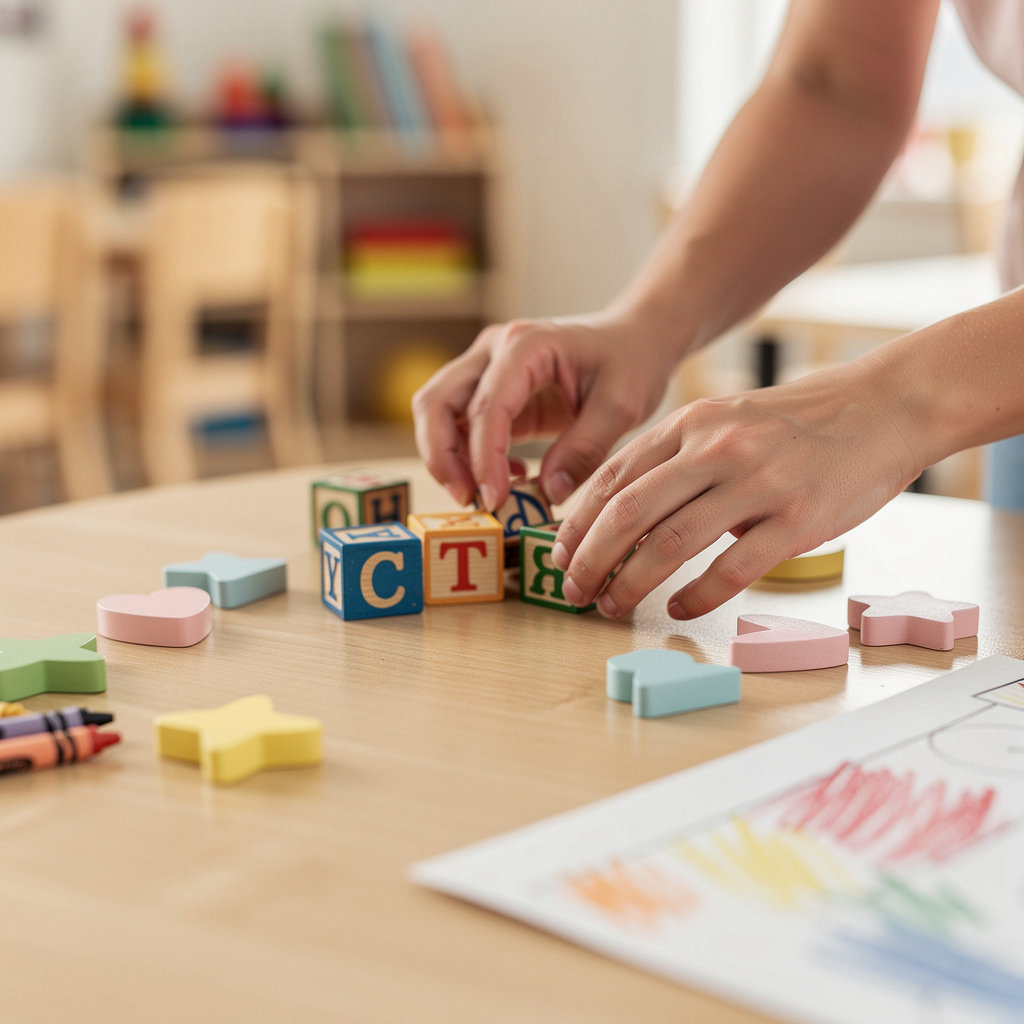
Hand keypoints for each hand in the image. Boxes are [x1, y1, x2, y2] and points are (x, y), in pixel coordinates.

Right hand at [412, 311, 676, 510]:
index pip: (485, 406)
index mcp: (526, 345)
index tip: (494, 498)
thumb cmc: (633, 361)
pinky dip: (469, 454)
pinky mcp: (491, 389)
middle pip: (437, 401)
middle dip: (443, 457)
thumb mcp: (622, 406)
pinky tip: (510, 474)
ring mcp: (487, 366)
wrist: (635, 339)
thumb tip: (548, 493)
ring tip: (485, 494)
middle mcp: (495, 349)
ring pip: (437, 411)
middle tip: (469, 500)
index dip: (483, 458)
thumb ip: (585, 449)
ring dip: (448, 458)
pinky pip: (460, 423)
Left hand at [551, 360, 925, 618]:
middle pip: (628, 513)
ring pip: (669, 543)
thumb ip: (677, 458)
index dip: (578, 522)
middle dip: (589, 560)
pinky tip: (677, 609)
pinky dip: (695, 596)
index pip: (613, 477)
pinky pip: (731, 569)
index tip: (559, 554)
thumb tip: (624, 516)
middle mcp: (716, 448)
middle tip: (572, 591)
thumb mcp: (725, 420)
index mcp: (691, 422)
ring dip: (630, 583)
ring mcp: (757, 483)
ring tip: (612, 606)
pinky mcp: (797, 520)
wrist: (882, 408)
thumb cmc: (796, 423)